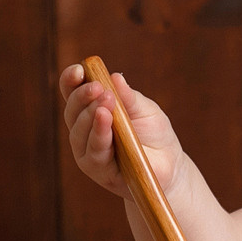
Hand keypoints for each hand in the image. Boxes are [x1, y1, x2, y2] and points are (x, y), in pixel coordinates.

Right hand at [59, 63, 181, 200]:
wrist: (170, 164)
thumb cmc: (154, 133)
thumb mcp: (144, 109)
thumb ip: (128, 97)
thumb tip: (115, 77)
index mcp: (91, 109)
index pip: (72, 92)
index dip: (71, 80)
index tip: (80, 69)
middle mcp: (83, 130)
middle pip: (72, 111)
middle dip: (83, 97)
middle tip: (98, 87)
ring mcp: (87, 151)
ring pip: (79, 132)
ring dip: (90, 114)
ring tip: (105, 101)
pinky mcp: (97, 170)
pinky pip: (94, 152)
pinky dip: (99, 134)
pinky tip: (105, 119)